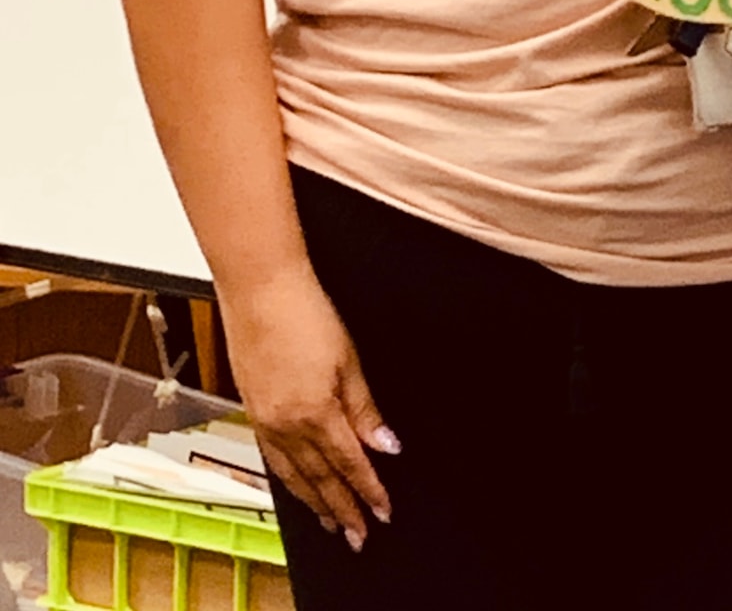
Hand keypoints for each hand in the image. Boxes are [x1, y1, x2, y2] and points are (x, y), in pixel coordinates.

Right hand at [220, 270, 395, 549]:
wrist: (261, 290)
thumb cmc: (306, 314)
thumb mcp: (349, 360)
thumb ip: (366, 409)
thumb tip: (386, 445)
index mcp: (315, 413)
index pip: (349, 464)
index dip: (368, 490)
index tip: (383, 511)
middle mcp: (286, 425)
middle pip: (319, 478)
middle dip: (342, 508)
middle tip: (359, 534)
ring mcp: (265, 420)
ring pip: (294, 474)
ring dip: (315, 501)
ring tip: (332, 521)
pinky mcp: (253, 409)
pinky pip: (273, 458)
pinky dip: (289, 478)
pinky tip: (298, 484)